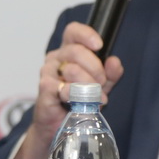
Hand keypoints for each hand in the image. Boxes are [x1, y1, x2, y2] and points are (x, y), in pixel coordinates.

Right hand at [8, 21, 123, 158]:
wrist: (59, 126)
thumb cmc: (77, 103)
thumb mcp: (101, 86)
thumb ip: (110, 74)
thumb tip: (114, 62)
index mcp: (68, 52)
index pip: (73, 31)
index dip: (86, 34)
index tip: (99, 45)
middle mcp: (56, 58)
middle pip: (77, 51)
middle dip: (95, 69)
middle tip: (101, 84)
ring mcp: (48, 72)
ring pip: (72, 69)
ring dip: (88, 86)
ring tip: (93, 97)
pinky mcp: (44, 88)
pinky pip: (64, 87)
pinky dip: (75, 96)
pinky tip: (77, 103)